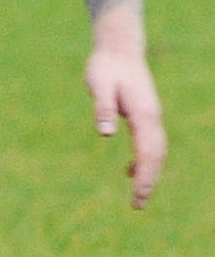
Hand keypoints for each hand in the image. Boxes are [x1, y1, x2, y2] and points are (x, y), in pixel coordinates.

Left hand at [84, 42, 165, 208]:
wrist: (117, 51)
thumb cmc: (106, 67)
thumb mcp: (99, 85)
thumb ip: (102, 107)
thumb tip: (105, 133)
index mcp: (144, 113)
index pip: (148, 151)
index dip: (145, 174)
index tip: (138, 195)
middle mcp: (152, 117)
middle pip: (156, 155)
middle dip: (149, 180)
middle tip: (137, 205)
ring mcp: (150, 117)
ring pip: (155, 151)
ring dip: (148, 174)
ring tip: (138, 198)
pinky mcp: (143, 116)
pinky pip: (148, 144)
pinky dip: (142, 161)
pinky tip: (128, 172)